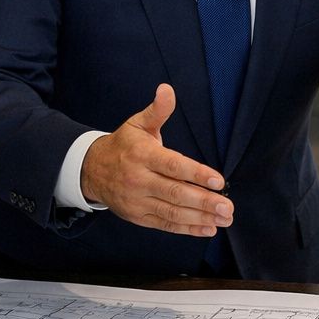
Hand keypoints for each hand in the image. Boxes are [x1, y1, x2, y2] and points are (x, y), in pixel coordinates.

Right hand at [81, 84, 232, 236]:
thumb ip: (158, 110)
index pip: (172, 166)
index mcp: (142, 156)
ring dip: (200, 218)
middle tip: (228, 206)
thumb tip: (167, 89)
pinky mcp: (138, 216)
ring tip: (224, 218)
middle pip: (175, 193)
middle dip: (204, 201)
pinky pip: (165, 224)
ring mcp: (137, 201)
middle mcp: (139, 180)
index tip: (218, 181)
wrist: (91, 170)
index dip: (196, 174)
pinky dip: (187, 229)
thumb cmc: (123, 145)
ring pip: (172, 212)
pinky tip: (207, 228)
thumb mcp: (138, 123)